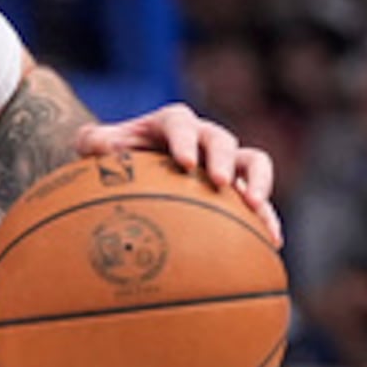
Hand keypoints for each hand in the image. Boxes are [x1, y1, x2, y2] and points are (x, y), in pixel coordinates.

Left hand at [73, 106, 281, 243]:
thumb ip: (94, 142)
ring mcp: (223, 162)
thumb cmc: (110, 158)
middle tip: (221, 183)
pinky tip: (272, 243)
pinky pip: (258, 200)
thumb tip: (98, 147)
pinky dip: (267, 218)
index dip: (185, 140)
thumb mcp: (94, 147)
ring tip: (257, 208)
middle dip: (224, 159)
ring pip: (253, 162)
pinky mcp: (235, 189)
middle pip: (221, 139)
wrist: (130, 170)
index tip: (185, 162)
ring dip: (258, 182)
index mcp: (171, 124)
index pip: (180, 124)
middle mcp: (203, 138)